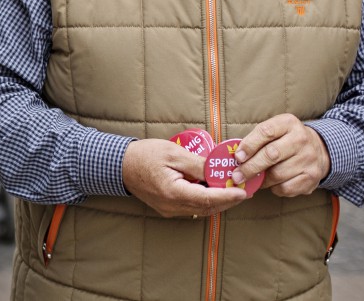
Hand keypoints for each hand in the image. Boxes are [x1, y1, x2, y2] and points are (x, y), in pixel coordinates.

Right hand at [122, 139, 246, 217]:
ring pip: (200, 209)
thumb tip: (218, 171)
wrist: (119, 165)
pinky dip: (205, 201)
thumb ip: (197, 164)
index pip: (208, 199)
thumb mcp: (173, 153)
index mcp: (174, 192)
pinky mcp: (166, 208)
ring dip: (218, 202)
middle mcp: (172, 206)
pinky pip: (191, 207)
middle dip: (227, 200)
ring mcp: (169, 210)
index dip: (228, 196)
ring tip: (232, 190)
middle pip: (207, 207)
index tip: (243, 192)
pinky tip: (212, 191)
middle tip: (244, 190)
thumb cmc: (144, 155)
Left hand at [232, 114, 329, 196]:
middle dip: (250, 167)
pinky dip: (274, 188)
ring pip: (277, 174)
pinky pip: (286, 188)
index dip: (249, 146)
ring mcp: (309, 159)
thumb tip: (237, 158)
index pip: (266, 132)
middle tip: (237, 176)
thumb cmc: (286, 140)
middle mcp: (301, 139)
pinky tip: (271, 183)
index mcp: (288, 123)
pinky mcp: (312, 177)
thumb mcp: (275, 130)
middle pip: (271, 155)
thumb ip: (257, 139)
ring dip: (261, 179)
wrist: (319, 149)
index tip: (238, 157)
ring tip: (253, 179)